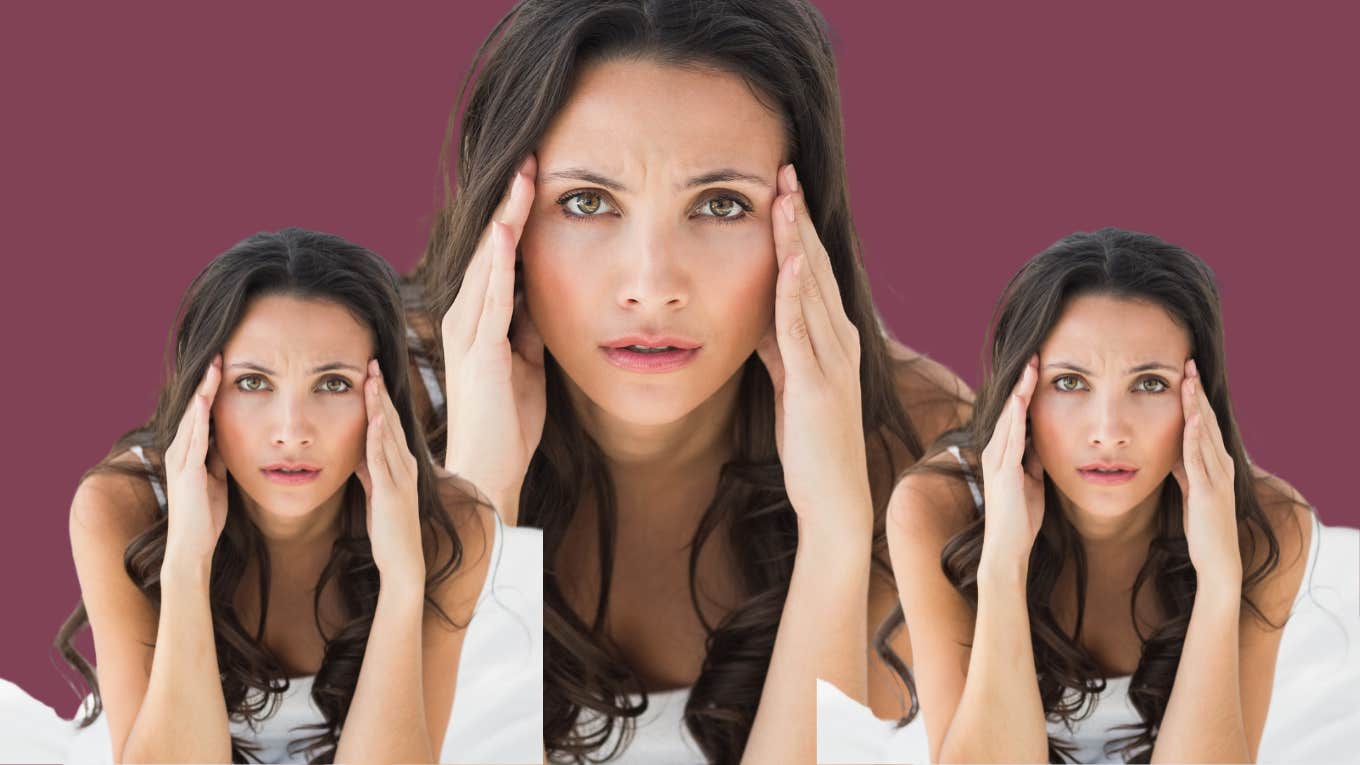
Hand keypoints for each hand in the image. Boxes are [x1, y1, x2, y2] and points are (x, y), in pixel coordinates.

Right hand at [164, 354, 228, 565]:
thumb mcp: (218, 477)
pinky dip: (199, 418)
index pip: (201, 413)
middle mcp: (180, 450)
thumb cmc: (206, 514)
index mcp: (189, 451)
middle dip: (206, 381)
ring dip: (203, 391)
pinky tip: (205, 400)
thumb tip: (230, 437)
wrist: (193, 546)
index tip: (224, 365)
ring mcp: (181, 460)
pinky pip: (194, 439)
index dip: (211, 389)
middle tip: (218, 353)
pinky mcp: (187, 472)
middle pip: (194, 408)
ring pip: (193, 418)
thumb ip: (219, 457)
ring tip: (213, 366)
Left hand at [356, 360, 424, 587]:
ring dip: (379, 405)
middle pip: (391, 420)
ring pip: (388, 433)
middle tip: (371, 363)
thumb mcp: (377, 492)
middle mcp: (406, 464)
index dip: (380, 397)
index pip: (390, 423)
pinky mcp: (392, 491)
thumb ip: (370, 470)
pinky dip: (378, 436)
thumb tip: (356, 452)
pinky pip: (383, 458)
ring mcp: (401, 476)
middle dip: (381, 391)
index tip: (370, 373)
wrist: (402, 560)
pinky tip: (373, 417)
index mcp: (402, 463)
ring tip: (371, 379)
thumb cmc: (389, 529)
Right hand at [442, 155, 544, 522]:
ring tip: (522, 174)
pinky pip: (491, 296)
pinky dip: (498, 260)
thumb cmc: (508, 420)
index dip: (516, 215)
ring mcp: (470, 331)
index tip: (536, 175)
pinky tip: (507, 229)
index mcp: (480, 318)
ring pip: (489, 261)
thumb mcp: (529, 360)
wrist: (489, 467)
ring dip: (506, 217)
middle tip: (530, 155)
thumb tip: (545, 291)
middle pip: (490, 246)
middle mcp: (467, 316)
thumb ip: (530, 325)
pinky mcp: (481, 350)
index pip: (500, 254)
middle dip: (510, 202)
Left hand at [754, 164, 871, 542]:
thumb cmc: (810, 442)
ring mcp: (831, 358)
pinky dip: (794, 291)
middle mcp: (840, 337)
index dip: (798, 227)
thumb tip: (758, 314)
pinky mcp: (817, 383)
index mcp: (833, 335)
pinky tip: (786, 260)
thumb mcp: (790, 381)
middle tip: (785, 170)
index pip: (812, 269)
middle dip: (799, 217)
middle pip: (814, 265)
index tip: (782, 186)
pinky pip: (802, 328)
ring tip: (784, 196)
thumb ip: (779, 345)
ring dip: (796, 240)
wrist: (833, 495)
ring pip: (810, 286)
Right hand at [978, 355, 1044, 568]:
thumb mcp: (1034, 480)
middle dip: (1022, 382)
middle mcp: (995, 451)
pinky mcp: (1003, 470)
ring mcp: (997, 459)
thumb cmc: (1021, 518)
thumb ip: (1034, 459)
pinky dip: (1016, 416)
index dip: (1025, 390)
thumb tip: (1043, 439)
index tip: (1038, 367)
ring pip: (1009, 417)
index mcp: (1003, 453)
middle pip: (1009, 409)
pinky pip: (1011, 437)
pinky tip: (1022, 398)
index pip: (1016, 414)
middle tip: (1034, 355)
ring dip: (1019, 391)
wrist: (1008, 546)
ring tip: (1030, 367)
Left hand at [1172, 359, 1240, 583]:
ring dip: (1195, 407)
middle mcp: (1220, 464)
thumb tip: (1170, 449)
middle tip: (1188, 363)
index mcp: (1215, 462)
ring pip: (1204, 434)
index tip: (1185, 372)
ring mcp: (1216, 476)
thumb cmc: (1202, 525)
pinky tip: (1189, 420)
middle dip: (1197, 392)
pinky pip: (1199, 459)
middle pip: (1206, 420)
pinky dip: (1194, 438)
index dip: (1195, 397)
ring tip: (1188, 380)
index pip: (1203, 422)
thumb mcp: (1190, 488)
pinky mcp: (1208, 491)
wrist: (1217, 558)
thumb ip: (1184, 467)